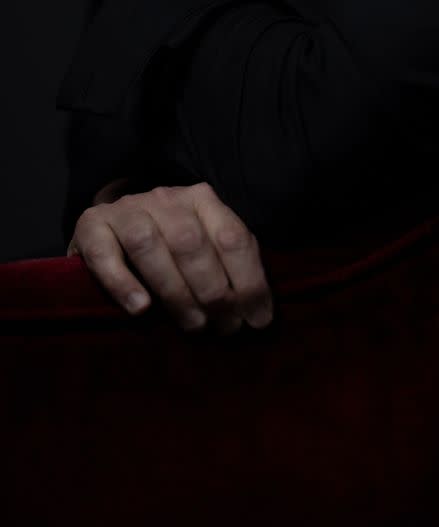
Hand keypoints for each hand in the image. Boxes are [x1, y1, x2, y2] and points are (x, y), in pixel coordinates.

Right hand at [67, 182, 274, 334]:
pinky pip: (103, 252)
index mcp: (202, 199)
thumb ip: (228, 269)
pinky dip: (122, 282)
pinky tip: (140, 308)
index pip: (232, 236)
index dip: (249, 280)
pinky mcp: (91, 225)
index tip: (257, 320)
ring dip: (174, 290)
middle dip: (213, 290)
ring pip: (149, 245)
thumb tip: (258, 314)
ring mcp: (127, 209)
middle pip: (192, 242)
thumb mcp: (205, 247)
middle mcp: (167, 198)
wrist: (112, 222)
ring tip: (193, 324)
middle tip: (223, 328)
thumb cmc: (168, 245)